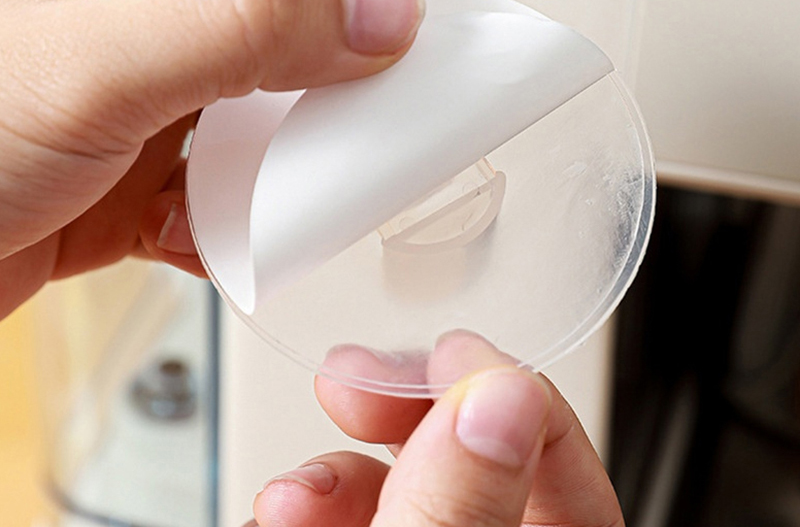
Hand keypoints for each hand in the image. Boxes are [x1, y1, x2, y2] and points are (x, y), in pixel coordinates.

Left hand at [0, 0, 422, 318]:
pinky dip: (253, 213)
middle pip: (314, 2)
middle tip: (363, 128)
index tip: (403, 47)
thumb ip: (239, 22)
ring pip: (294, 97)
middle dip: (348, 71)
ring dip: (299, 155)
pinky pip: (255, 172)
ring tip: (269, 196)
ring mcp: (167, 79)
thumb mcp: (83, 64)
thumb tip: (380, 10)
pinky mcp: (165, 158)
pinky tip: (208, 232)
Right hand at [253, 333, 623, 526]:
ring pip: (403, 480)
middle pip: (473, 450)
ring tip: (296, 490)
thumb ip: (462, 509)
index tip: (444, 355)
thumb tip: (500, 398)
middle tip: (355, 382)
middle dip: (405, 406)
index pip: (563, 455)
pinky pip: (355, 510)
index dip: (508, 387)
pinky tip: (283, 510)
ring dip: (337, 467)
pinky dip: (313, 502)